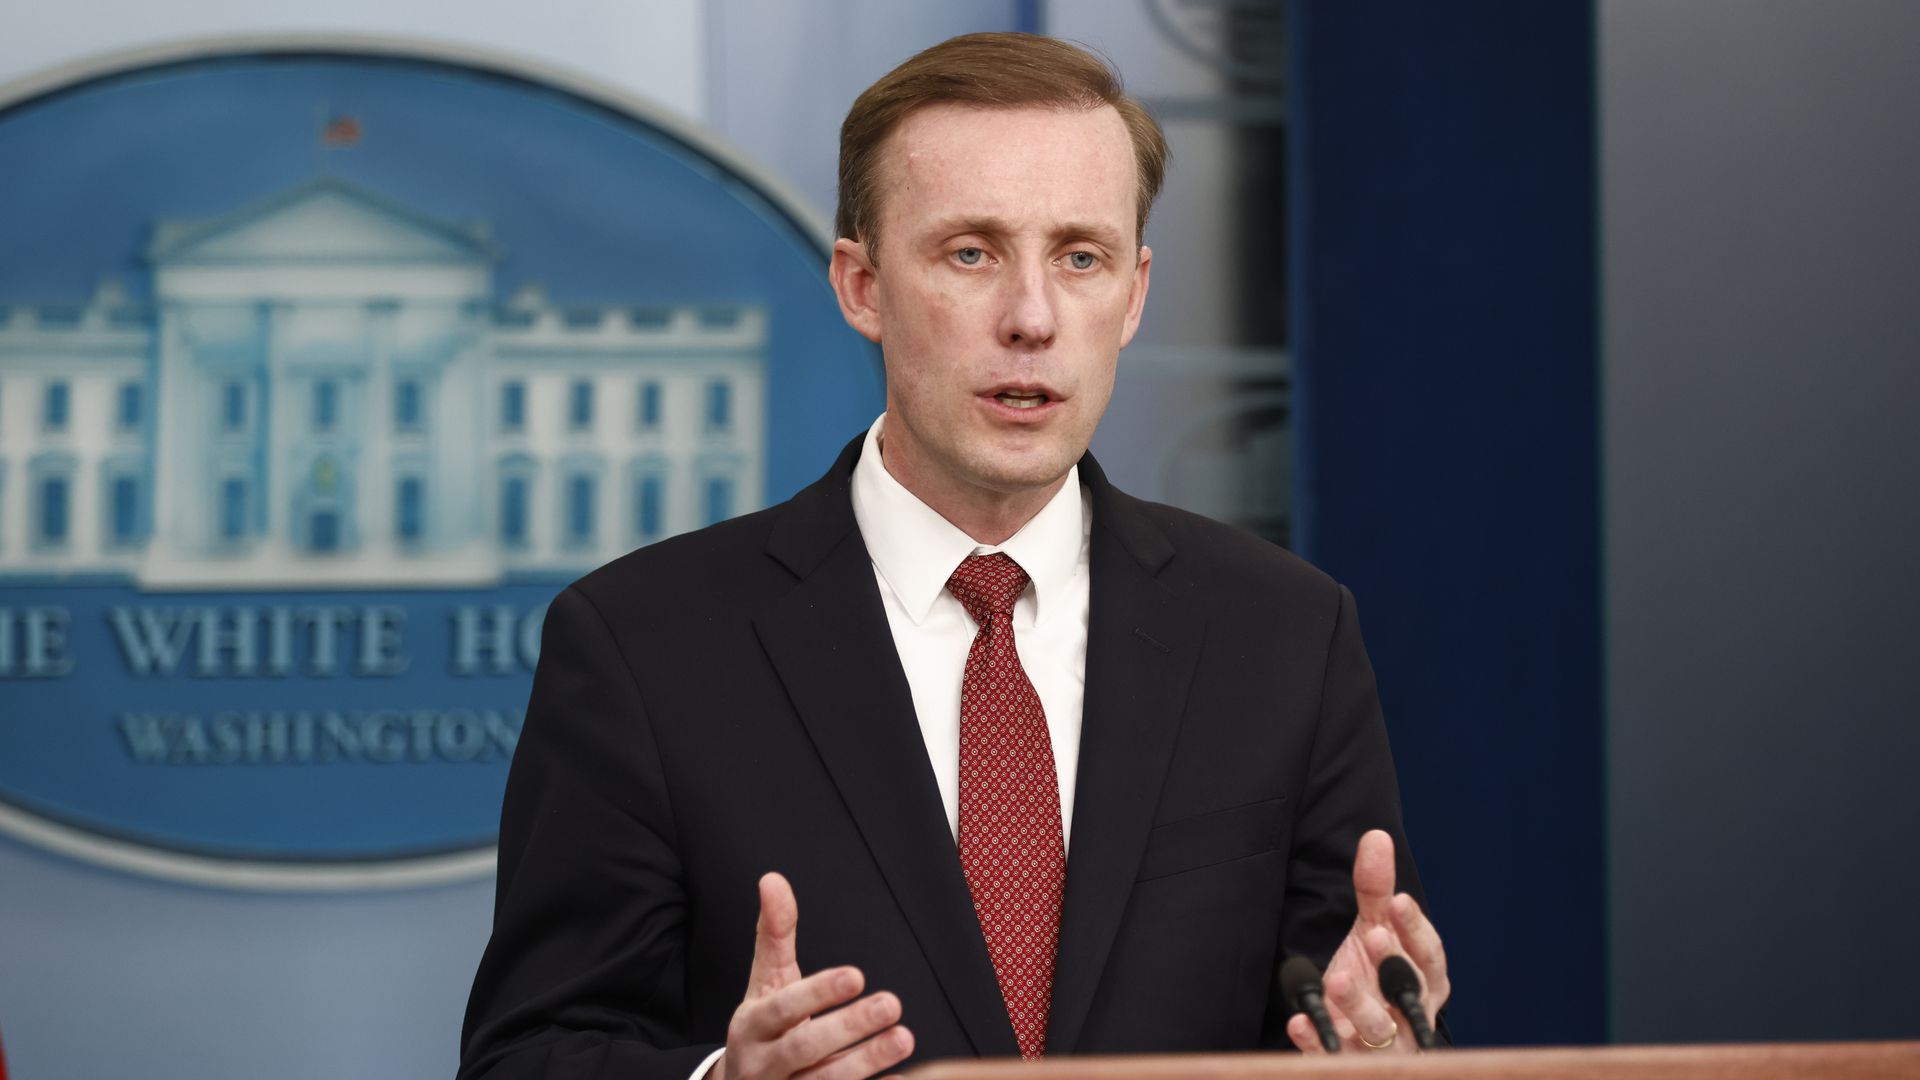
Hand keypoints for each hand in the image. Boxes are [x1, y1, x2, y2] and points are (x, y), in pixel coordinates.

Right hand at [710, 873, 914, 1079]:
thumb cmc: (763, 1026)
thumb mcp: (764, 980)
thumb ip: (774, 933)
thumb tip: (772, 879)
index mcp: (751, 1025)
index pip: (782, 1008)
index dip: (818, 993)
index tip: (856, 975)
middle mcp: (763, 1064)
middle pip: (805, 1048)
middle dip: (849, 1027)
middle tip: (891, 1003)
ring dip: (867, 1062)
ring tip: (904, 1037)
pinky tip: (902, 1079)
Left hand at [1285, 830, 1449, 1054]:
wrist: (1357, 1039)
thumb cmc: (1376, 979)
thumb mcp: (1374, 931)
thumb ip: (1375, 891)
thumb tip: (1376, 835)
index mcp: (1425, 981)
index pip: (1429, 955)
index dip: (1415, 929)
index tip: (1396, 901)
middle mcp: (1410, 1015)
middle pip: (1409, 991)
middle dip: (1393, 963)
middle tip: (1372, 934)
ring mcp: (1382, 1045)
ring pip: (1378, 1028)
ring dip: (1358, 1003)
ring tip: (1336, 976)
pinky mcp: (1348, 1063)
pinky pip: (1333, 1057)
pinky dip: (1317, 1041)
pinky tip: (1298, 1021)